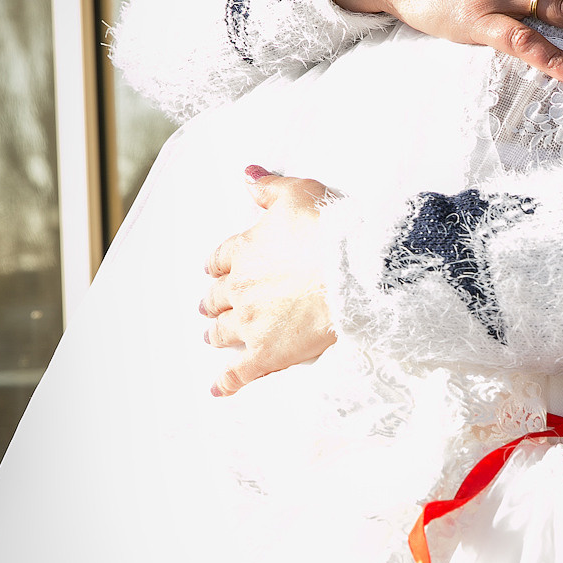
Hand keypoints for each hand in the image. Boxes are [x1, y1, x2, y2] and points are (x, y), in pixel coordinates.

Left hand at [199, 171, 336, 395]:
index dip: (217, 266)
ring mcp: (250, 324)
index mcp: (243, 252)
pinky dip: (226, 382)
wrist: (354, 274)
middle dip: (212, 302)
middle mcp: (239, 289)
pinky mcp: (266, 354)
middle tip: (208, 307)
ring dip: (216, 334)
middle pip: (216, 298)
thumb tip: (247, 174)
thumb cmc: (329, 231)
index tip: (214, 270)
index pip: (219, 260)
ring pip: (222, 332)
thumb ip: (268, 186)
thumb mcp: (297, 193)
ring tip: (213, 337)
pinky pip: (239, 373)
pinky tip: (217, 388)